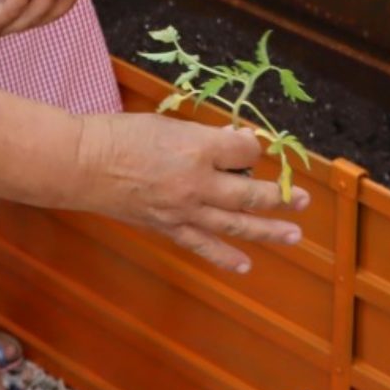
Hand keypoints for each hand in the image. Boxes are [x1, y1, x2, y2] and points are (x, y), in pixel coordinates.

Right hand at [71, 112, 308, 271]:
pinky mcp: (169, 228)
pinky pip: (204, 246)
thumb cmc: (122, 135)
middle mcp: (198, 182)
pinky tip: (247, 265)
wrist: (83, 165)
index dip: (252, 146)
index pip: (244, 150)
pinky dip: (226, 257)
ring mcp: (184, 210)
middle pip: (251, 192)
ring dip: (269, 231)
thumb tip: (237, 140)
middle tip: (305, 200)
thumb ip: (206, 135)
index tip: (251, 145)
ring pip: (236, 223)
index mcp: (198, 148)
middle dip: (282, 196)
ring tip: (294, 235)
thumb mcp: (168, 124)